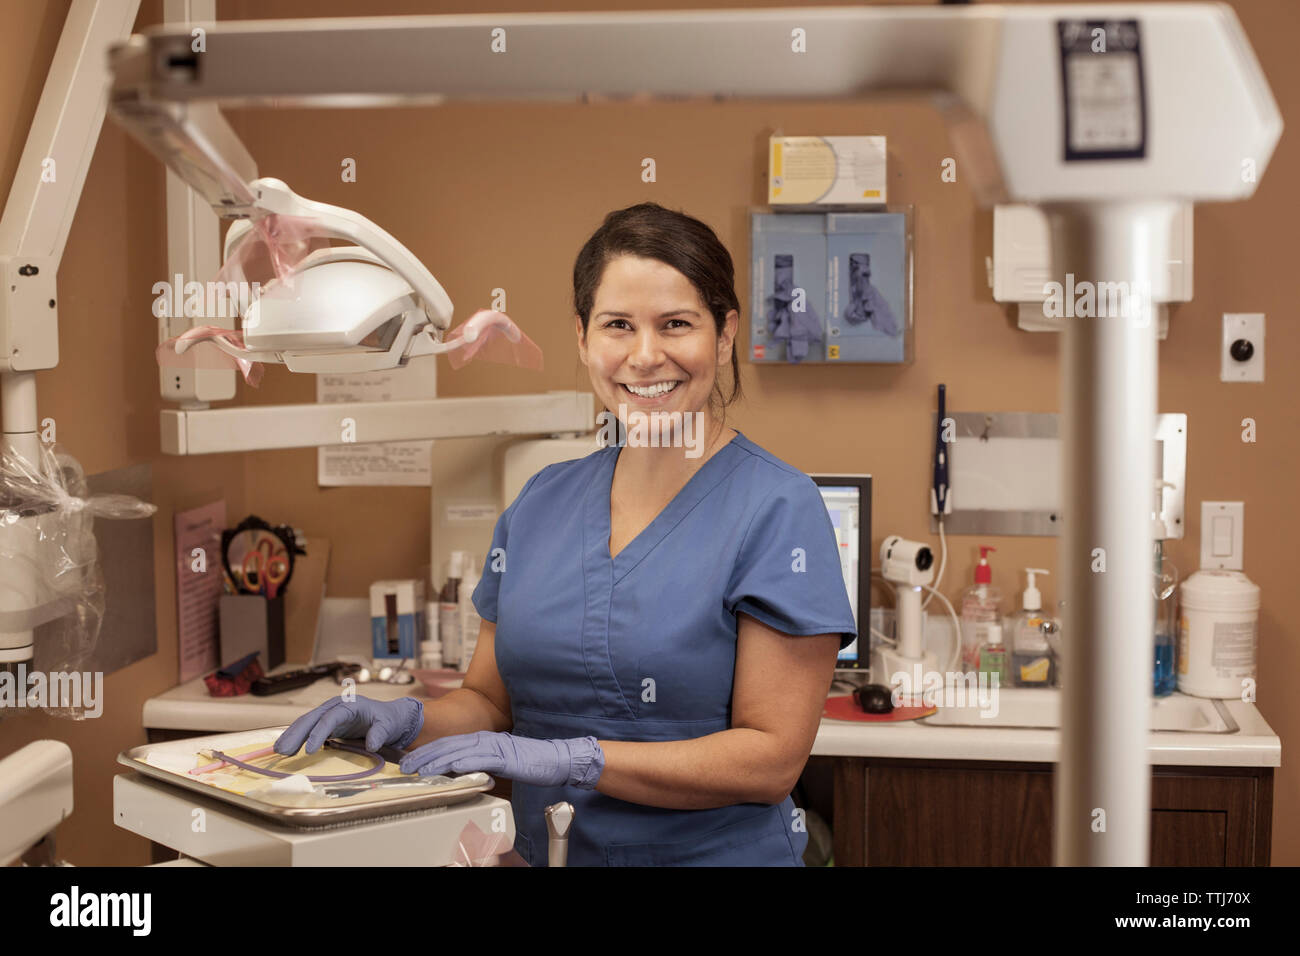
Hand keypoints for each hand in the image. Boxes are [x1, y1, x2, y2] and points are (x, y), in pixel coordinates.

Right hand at [274, 695, 423, 754]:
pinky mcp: (327, 723)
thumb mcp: (389, 725)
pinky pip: (309, 729)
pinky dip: (297, 738)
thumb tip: (372, 744)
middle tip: (282, 751)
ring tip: (278, 751)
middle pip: (312, 718)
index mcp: (349, 705)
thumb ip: (380, 733)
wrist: (390, 717)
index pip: (330, 718)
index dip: (318, 733)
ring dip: (292, 736)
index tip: (309, 750)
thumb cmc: (389, 720)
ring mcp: (329, 714)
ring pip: (307, 723)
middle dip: (296, 734)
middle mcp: (336, 707)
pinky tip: (286, 749)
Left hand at [398, 731, 604, 789]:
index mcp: (483, 739)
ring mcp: (495, 746)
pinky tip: (451, 767)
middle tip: (404, 766)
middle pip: (448, 745)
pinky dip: (465, 762)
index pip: (449, 744)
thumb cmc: (530, 761)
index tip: (410, 760)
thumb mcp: (499, 762)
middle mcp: (485, 739)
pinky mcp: (506, 756)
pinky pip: (481, 759)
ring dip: (437, 760)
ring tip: (419, 769)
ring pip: (459, 751)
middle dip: (424, 755)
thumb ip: (480, 762)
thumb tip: (458, 770)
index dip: (427, 751)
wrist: (557, 758)